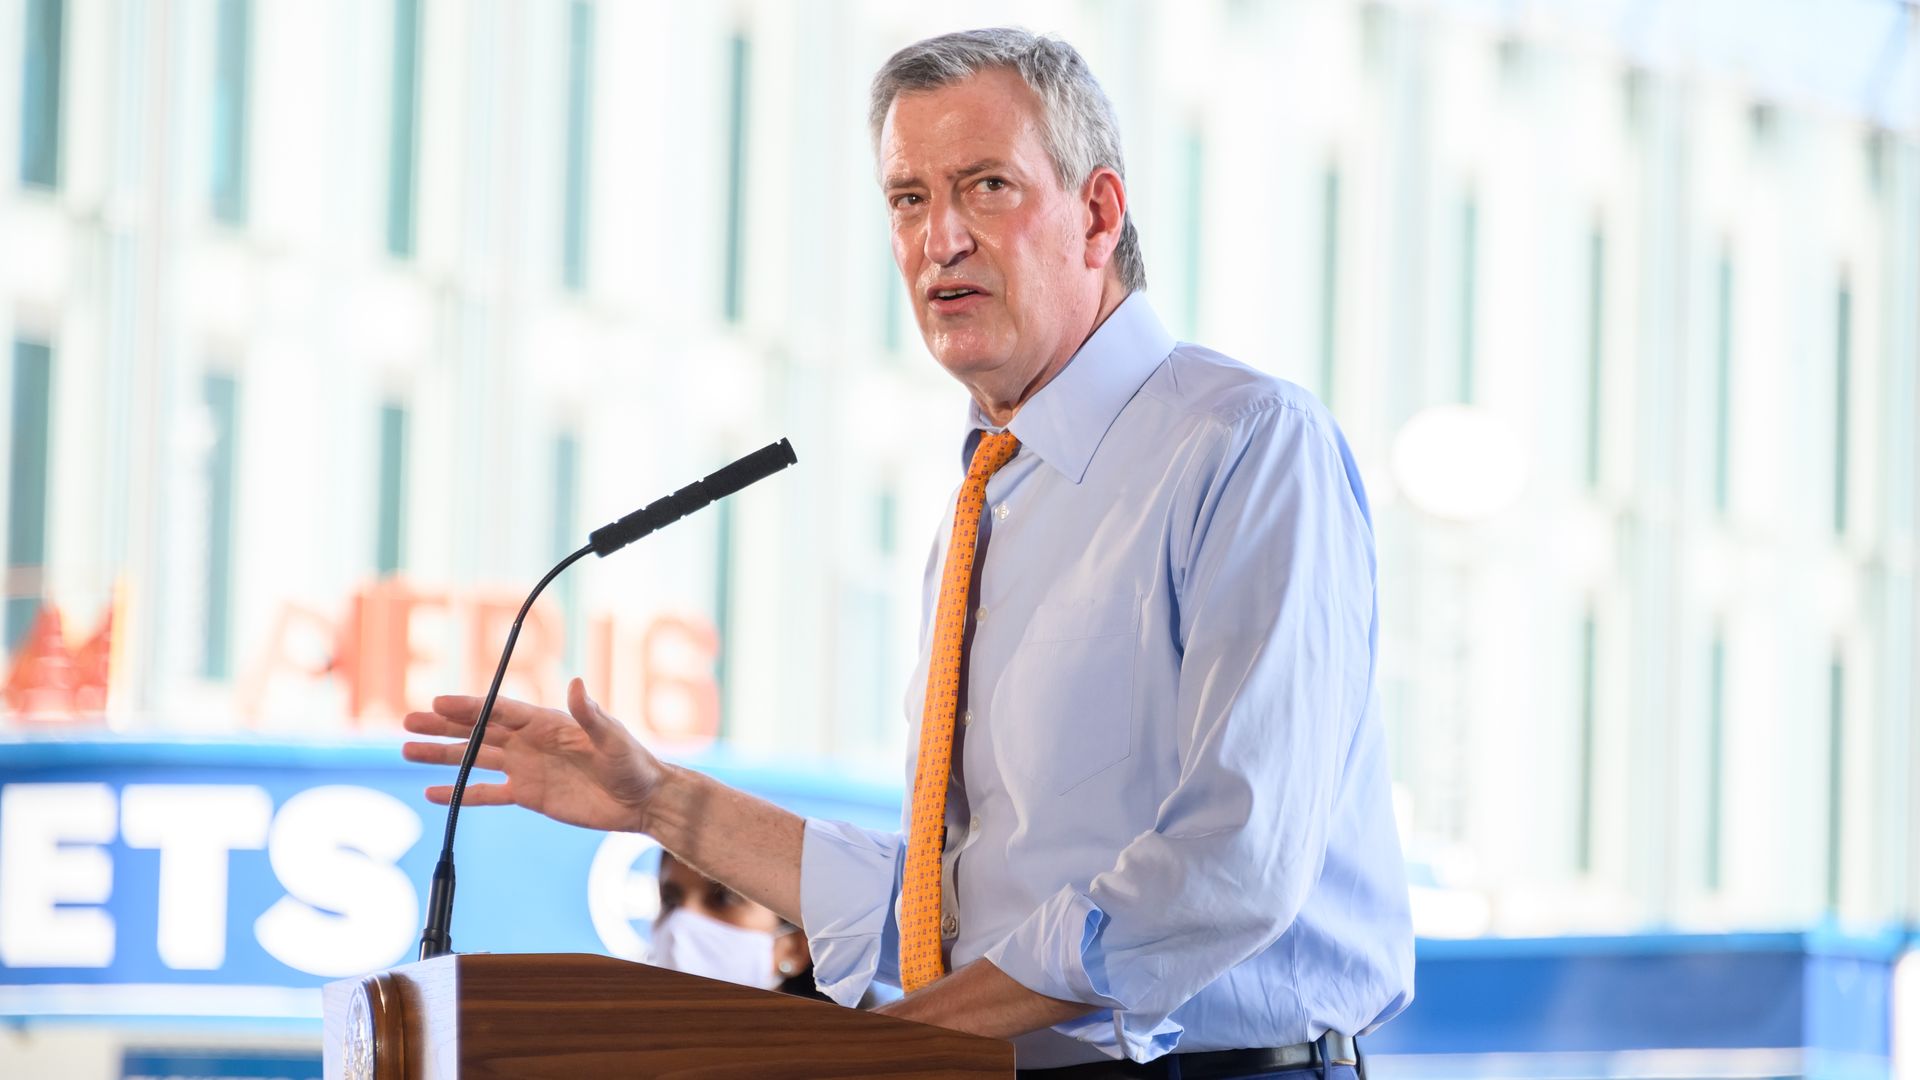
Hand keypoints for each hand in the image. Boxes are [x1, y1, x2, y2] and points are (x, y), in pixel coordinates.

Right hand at [401, 678, 666, 833]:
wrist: (642, 801)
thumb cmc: (633, 763)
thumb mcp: (613, 738)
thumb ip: (591, 715)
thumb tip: (576, 683)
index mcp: (547, 723)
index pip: (500, 711)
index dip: (469, 707)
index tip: (437, 702)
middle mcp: (530, 742)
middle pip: (479, 730)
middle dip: (444, 726)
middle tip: (408, 721)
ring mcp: (526, 768)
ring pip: (475, 759)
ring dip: (443, 755)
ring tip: (408, 749)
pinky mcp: (528, 795)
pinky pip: (487, 794)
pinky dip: (460, 793)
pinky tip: (433, 793)